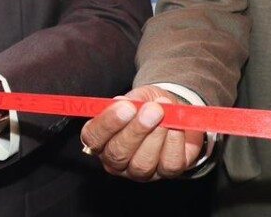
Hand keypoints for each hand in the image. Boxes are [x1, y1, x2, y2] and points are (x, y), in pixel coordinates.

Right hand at [80, 85, 203, 181]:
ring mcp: (140, 170)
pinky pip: (169, 164)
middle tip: (152, 110)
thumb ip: (132, 100)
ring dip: (156, 136)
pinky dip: (174, 143)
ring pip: (142, 163)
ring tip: (164, 114)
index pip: (93, 137)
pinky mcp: (165, 173)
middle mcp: (116, 160)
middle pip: (117, 153)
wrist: (174, 113)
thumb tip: (124, 102)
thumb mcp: (138, 96)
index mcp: (101, 139)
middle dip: (136, 130)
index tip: (125, 106)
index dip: (107, 123)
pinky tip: (177, 126)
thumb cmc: (148, 104)